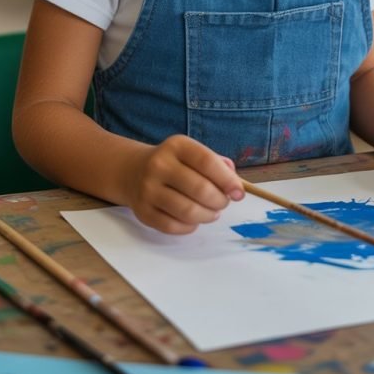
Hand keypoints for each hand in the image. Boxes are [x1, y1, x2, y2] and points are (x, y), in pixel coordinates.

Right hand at [126, 135, 244, 233]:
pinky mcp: (143, 211)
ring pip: (188, 211)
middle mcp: (159, 165)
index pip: (207, 162)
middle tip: (224, 203)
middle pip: (200, 189)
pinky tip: (193, 219)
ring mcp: (149, 189)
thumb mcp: (192, 152)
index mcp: (176, 146)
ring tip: (212, 212)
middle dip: (220, 201)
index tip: (239, 192)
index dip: (227, 180)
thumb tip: (235, 184)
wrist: (134, 171)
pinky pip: (174, 227)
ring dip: (207, 216)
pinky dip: (190, 226)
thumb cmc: (173, 163)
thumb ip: (216, 164)